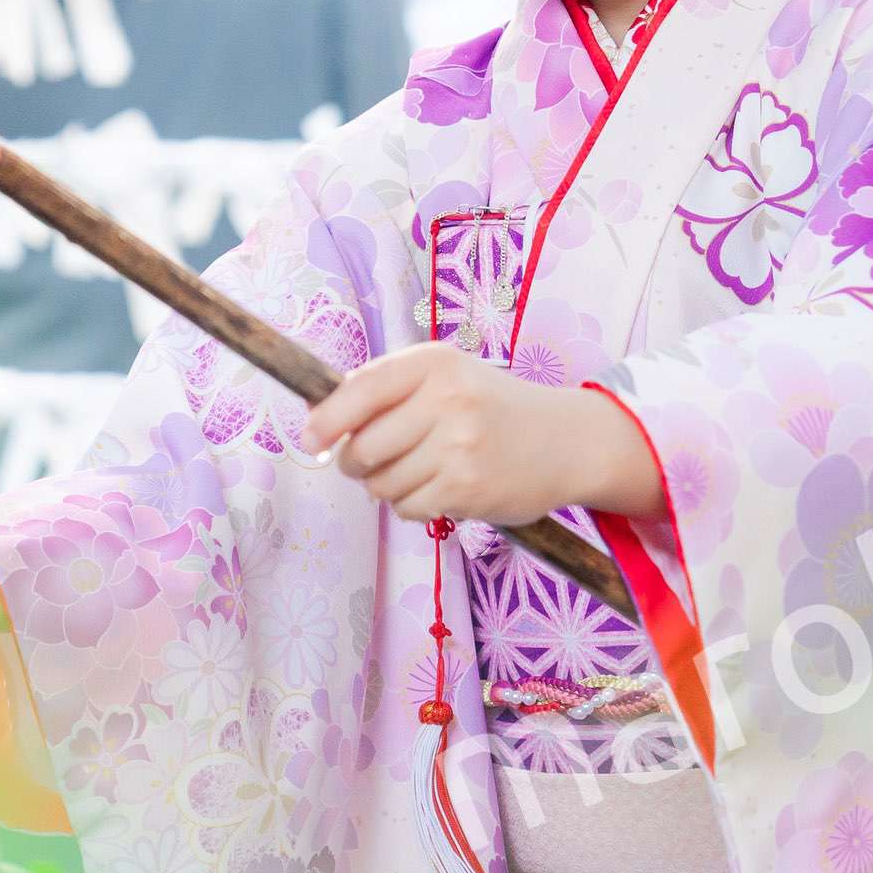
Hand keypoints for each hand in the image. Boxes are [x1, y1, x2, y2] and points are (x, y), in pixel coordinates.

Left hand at [301, 343, 659, 530]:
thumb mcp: (446, 376)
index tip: (309, 441)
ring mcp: (459, 447)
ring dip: (387, 487)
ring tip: (419, 472)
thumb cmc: (490, 407)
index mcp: (435, 363)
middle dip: (355, 463)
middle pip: (363, 448)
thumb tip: (315, 418)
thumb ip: (386, 389)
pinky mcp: (468, 489)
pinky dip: (413, 506)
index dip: (325, 421)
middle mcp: (448, 400)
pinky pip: (408, 509)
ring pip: (382, 485)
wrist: (564, 441)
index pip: (359, 391)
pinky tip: (440, 489)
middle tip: (369, 463)